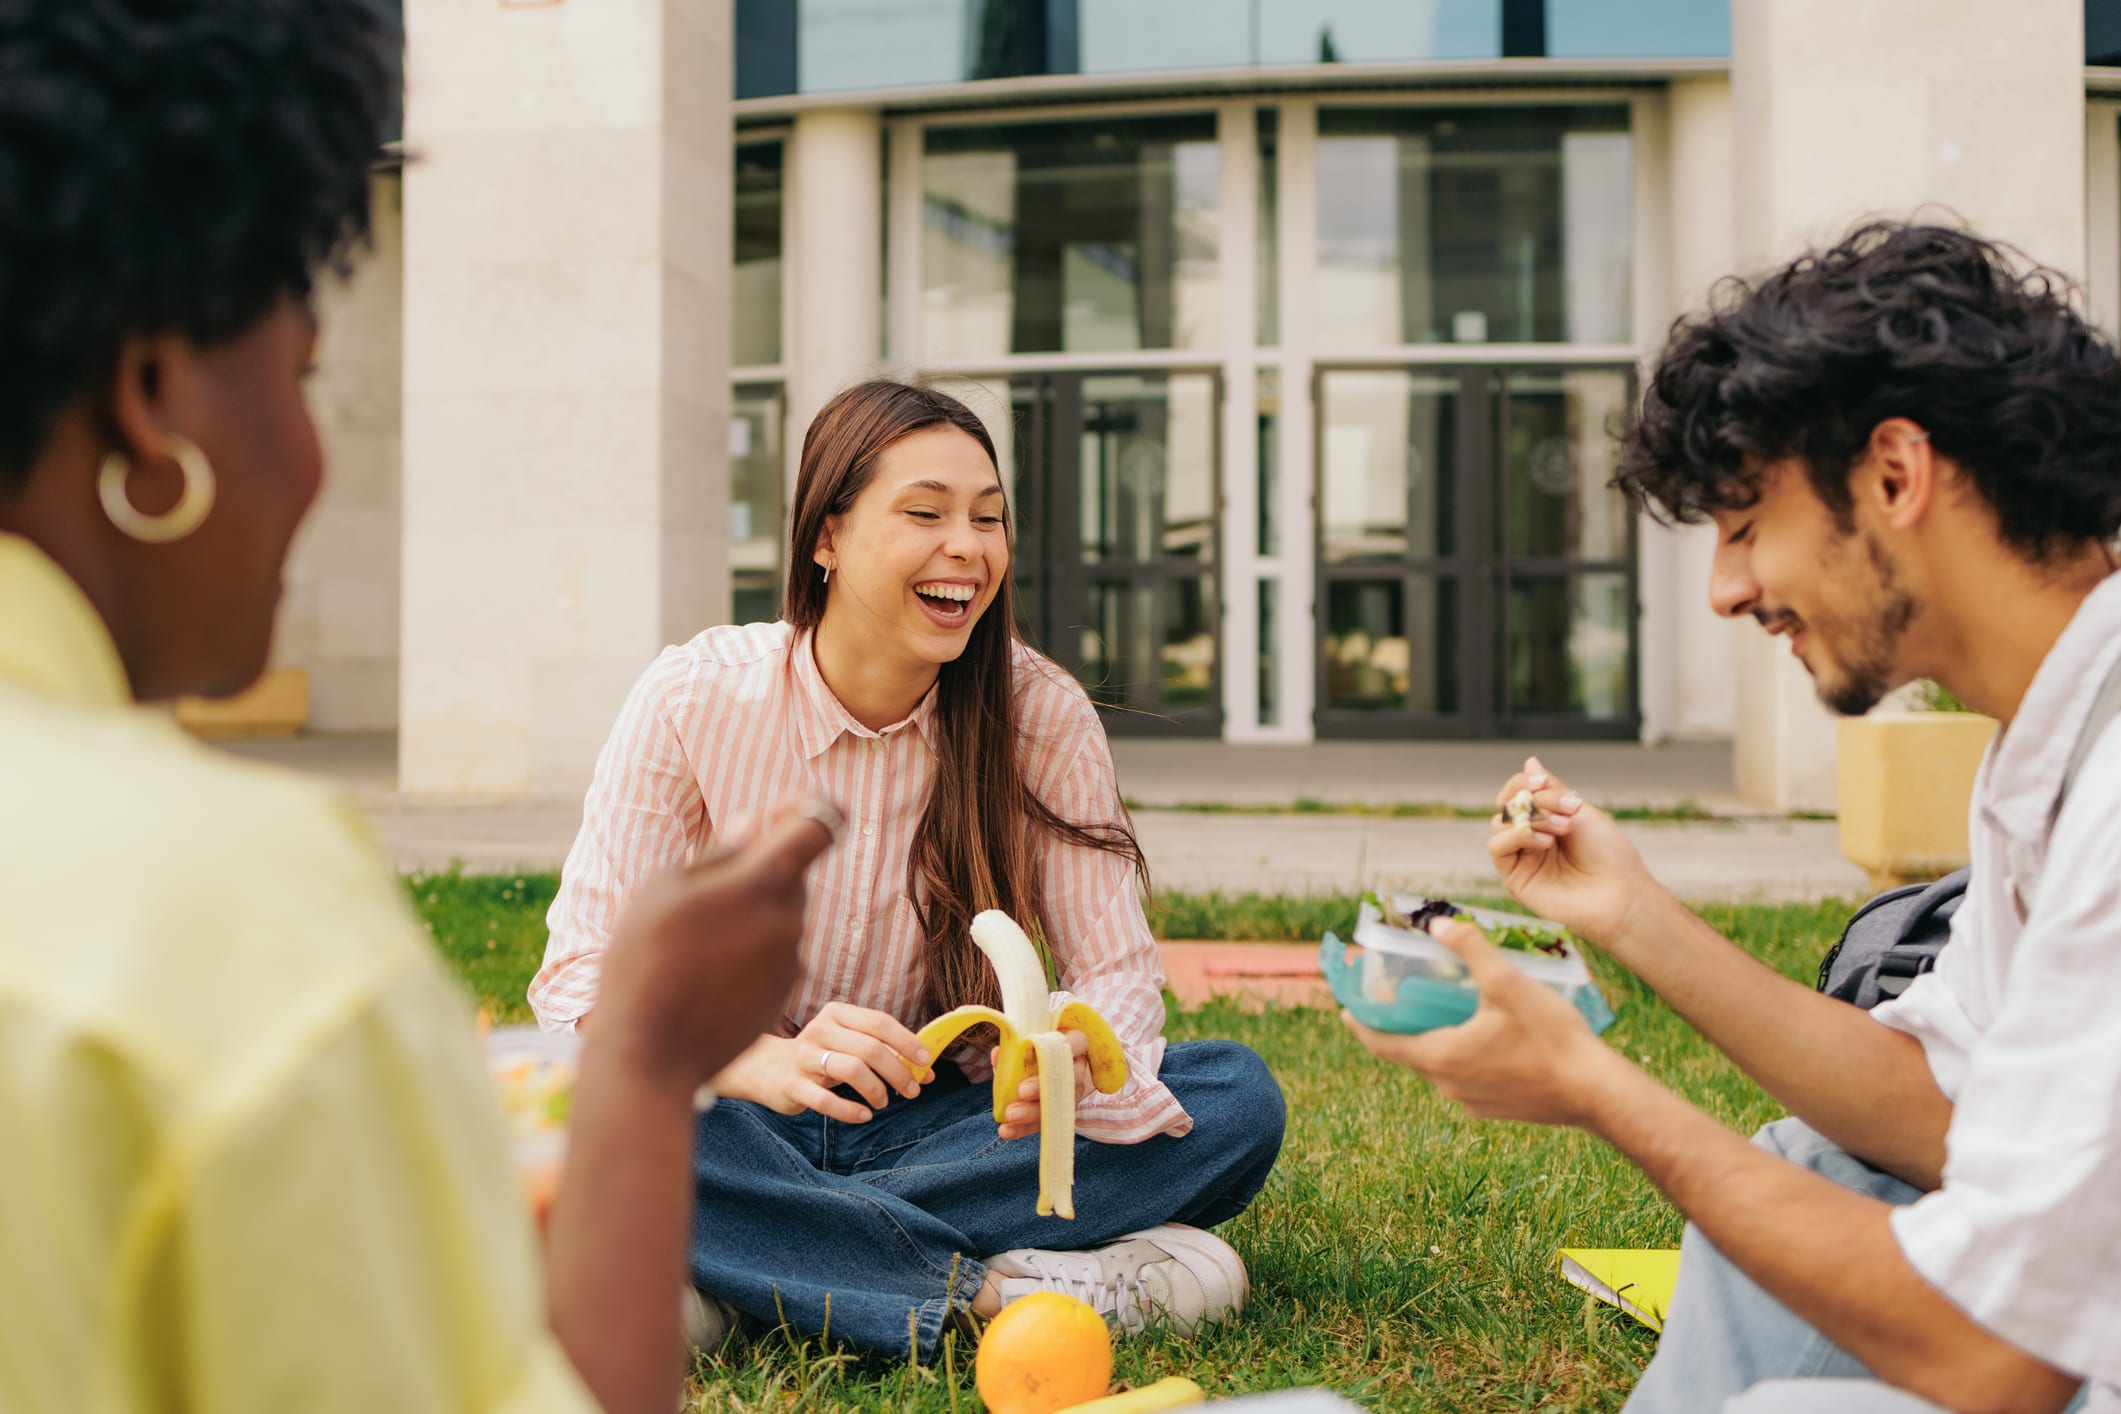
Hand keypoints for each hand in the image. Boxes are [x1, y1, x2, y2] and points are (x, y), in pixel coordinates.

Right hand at [592, 798, 837, 1094]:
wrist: (650, 1052)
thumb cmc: (645, 962)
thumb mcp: (665, 890)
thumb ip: (720, 852)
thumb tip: (755, 823)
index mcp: (762, 883)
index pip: (819, 825)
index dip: (809, 809)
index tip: (786, 809)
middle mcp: (789, 920)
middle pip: (791, 875)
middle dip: (760, 872)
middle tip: (706, 892)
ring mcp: (791, 961)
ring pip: (779, 917)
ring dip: (749, 916)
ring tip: (693, 943)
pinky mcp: (784, 995)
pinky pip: (773, 956)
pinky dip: (748, 953)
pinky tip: (705, 975)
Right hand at [718, 1003, 935, 1123]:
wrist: (765, 1068)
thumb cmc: (820, 1055)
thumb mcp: (849, 1045)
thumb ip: (884, 1052)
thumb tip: (927, 1072)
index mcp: (838, 1014)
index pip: (880, 1023)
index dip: (907, 1042)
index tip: (925, 1062)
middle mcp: (820, 1030)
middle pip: (870, 1048)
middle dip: (898, 1072)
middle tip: (912, 1091)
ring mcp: (804, 1057)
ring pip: (851, 1069)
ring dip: (877, 1089)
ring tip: (884, 1102)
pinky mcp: (792, 1085)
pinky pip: (826, 1100)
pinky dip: (850, 1110)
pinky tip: (864, 1115)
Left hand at [995, 1028, 1093, 1140]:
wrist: (1040, 1064)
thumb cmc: (1031, 1047)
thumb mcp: (1022, 1042)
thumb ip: (1012, 1047)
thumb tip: (998, 1055)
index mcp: (1072, 1043)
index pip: (1077, 1042)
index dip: (1060, 1050)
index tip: (1036, 1056)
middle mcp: (1077, 1068)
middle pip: (1069, 1078)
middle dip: (1043, 1087)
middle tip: (1021, 1092)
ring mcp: (1071, 1093)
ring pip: (1059, 1105)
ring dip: (1033, 1112)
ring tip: (1009, 1115)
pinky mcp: (1058, 1113)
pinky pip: (1044, 1122)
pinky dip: (1023, 1128)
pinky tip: (1006, 1131)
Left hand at [1343, 917, 1622, 1127]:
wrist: (1597, 1093)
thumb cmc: (1551, 1037)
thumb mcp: (1507, 982)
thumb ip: (1470, 948)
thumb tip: (1436, 924)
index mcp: (1440, 1057)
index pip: (1381, 1043)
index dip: (1359, 1024)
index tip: (1344, 1009)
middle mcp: (1448, 1086)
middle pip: (1409, 1053)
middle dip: (1399, 1026)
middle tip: (1397, 998)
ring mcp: (1472, 1102)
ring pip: (1439, 1067)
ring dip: (1433, 1040)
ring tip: (1441, 1009)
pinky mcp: (1496, 1109)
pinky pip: (1465, 1079)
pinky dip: (1461, 1056)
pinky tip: (1482, 1035)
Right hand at [1488, 755, 1659, 949]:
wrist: (1621, 895)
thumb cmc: (1609, 856)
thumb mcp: (1581, 812)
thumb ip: (1551, 790)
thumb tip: (1529, 761)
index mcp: (1548, 821)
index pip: (1519, 792)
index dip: (1525, 783)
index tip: (1543, 782)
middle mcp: (1532, 838)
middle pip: (1509, 805)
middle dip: (1535, 800)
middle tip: (1565, 808)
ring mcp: (1522, 858)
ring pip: (1500, 824)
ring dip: (1530, 819)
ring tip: (1562, 828)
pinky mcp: (1515, 878)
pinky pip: (1498, 847)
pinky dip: (1517, 837)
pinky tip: (1545, 842)